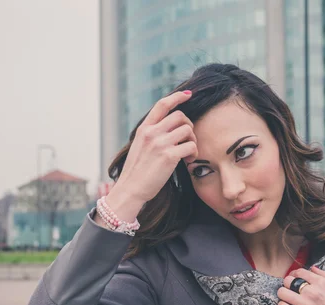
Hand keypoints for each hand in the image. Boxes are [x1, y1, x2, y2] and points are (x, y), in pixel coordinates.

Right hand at [115, 90, 196, 204]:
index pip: (162, 105)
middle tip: (188, 140)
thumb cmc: (136, 172)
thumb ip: (151, 135)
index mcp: (144, 129)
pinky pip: (191, 146)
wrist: (130, 189)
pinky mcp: (169, 156)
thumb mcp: (139, 147)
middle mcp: (151, 133)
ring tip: (188, 153)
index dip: (176, 97)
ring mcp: (160, 143)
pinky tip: (188, 161)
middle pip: (180, 116)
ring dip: (193, 140)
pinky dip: (194, 153)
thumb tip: (169, 128)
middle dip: (189, 126)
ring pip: (187, 130)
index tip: (188, 95)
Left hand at [277, 266, 324, 304]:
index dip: (294, 275)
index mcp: (322, 283)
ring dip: (283, 295)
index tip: (294, 279)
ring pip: (282, 293)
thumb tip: (312, 268)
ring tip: (288, 299)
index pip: (299, 272)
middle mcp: (312, 292)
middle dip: (288, 284)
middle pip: (288, 281)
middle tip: (291, 290)